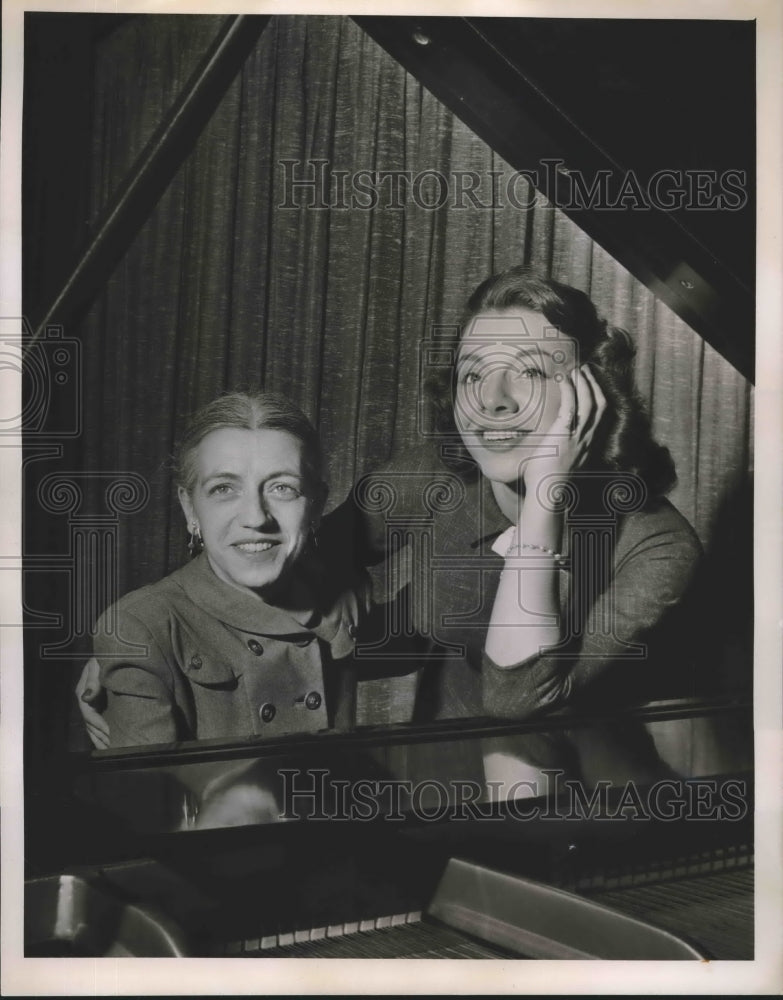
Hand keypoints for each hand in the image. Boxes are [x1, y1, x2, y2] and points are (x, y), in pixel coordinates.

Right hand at [75, 658, 109, 749]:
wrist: (112, 653)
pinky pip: (97, 724)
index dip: (98, 723)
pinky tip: (107, 744)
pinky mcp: (98, 704)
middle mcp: (85, 699)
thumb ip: (93, 679)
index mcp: (83, 690)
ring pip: (92, 726)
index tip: (109, 731)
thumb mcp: (99, 664)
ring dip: (100, 739)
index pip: (88, 712)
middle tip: (112, 746)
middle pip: (89, 723)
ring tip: (110, 750)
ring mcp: (91, 703)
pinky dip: (101, 735)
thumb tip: (86, 698)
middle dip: (100, 736)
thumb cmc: (106, 657)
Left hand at [522, 363, 606, 498]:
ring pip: (589, 403)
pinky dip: (569, 390)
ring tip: (577, 370)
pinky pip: (570, 407)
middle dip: (594, 385)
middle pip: (599, 405)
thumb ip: (559, 449)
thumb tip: (546, 444)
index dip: (597, 396)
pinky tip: (563, 380)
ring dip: (584, 383)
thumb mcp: (559, 461)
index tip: (590, 384)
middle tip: (585, 370)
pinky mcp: (563, 434)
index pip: (599, 416)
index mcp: (586, 444)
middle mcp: (586, 438)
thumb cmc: (547, 480)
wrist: (546, 492)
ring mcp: (577, 436)